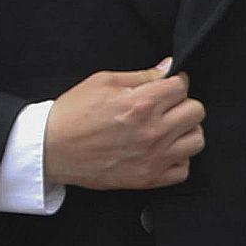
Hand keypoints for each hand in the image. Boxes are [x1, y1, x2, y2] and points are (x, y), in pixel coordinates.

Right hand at [42, 62, 204, 190]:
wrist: (49, 149)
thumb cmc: (71, 115)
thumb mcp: (102, 82)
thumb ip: (142, 75)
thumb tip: (168, 67)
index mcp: (141, 104)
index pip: (183, 86)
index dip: (175, 82)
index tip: (167, 86)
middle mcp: (152, 131)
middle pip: (196, 111)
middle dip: (183, 104)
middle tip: (166, 106)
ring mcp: (153, 157)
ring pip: (196, 139)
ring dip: (185, 131)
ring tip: (167, 128)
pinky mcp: (148, 178)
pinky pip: (184, 170)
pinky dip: (178, 159)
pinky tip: (163, 150)